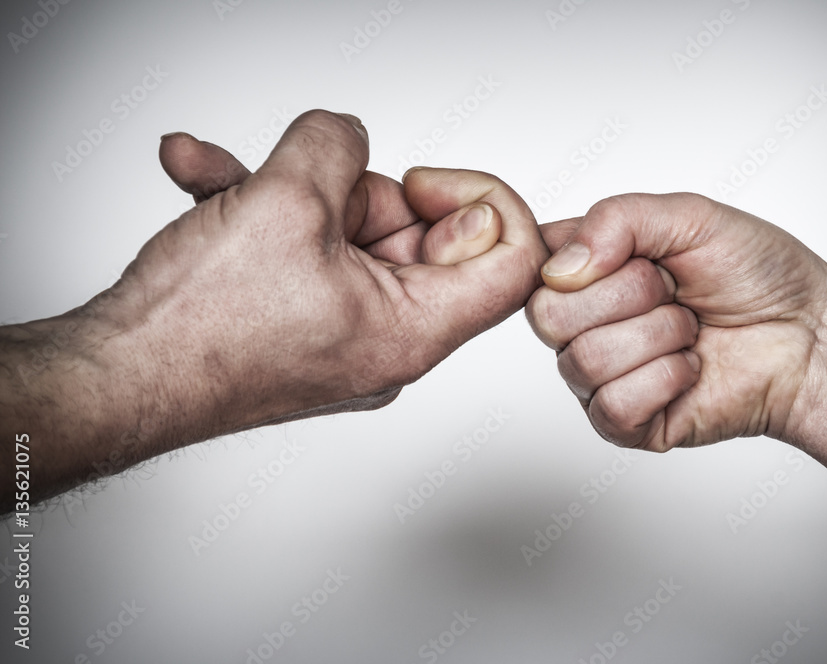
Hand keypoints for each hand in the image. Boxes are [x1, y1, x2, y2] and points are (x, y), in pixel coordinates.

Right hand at [0, 110, 547, 503]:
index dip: (485, 200)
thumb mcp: (286, 201)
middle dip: (361, 189)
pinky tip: (205, 179)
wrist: (116, 377)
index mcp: (413, 332)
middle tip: (313, 185)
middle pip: (424, 237)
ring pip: (354, 234)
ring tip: (231, 179)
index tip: (423, 183)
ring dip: (295, 188)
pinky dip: (263, 210)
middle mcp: (387, 340)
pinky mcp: (300, 321)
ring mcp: (343, 331)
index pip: (513, 262)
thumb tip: (347, 136)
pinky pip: (308, 251)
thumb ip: (338, 146)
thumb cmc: (198, 331)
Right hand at [526, 193, 826, 450]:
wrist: (810, 335)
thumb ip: (617, 219)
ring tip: (690, 331)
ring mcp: (600, 376)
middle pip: (548, 315)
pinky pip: (612, 406)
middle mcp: (583, 323)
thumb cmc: (758, 273)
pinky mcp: (623, 424)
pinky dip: (664, 381)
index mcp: (588, 269)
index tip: (633, 253)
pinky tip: (689, 369)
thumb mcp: (691, 217)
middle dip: (629, 294)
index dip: (572, 260)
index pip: (534, 263)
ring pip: (583, 361)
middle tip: (674, 291)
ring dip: (657, 337)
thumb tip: (562, 267)